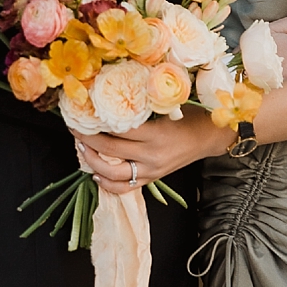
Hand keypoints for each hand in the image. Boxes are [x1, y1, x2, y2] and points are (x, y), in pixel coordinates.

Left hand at [77, 107, 225, 194]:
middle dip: (87, 139)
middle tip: (75, 127)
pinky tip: (95, 173)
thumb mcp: (170, 107)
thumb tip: (114, 99)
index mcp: (156, 134)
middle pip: (110, 150)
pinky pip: (124, 187)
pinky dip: (106, 183)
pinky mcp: (152, 179)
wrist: (210, 138)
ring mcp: (151, 171)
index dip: (96, 123)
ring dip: (92, 161)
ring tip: (82, 148)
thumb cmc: (192, 117)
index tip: (83, 113)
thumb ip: (144, 107)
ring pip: (112, 173)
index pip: (118, 130)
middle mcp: (151, 155)